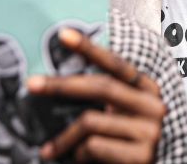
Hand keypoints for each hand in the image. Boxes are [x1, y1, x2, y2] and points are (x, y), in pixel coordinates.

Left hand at [27, 27, 166, 163]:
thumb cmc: (128, 145)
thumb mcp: (123, 116)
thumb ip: (108, 100)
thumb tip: (65, 84)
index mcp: (148, 90)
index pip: (116, 64)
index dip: (90, 48)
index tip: (64, 35)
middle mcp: (154, 106)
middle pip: (101, 87)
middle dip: (61, 85)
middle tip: (33, 84)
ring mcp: (150, 132)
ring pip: (90, 121)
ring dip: (65, 138)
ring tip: (53, 149)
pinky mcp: (141, 156)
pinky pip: (93, 146)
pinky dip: (79, 155)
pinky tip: (81, 160)